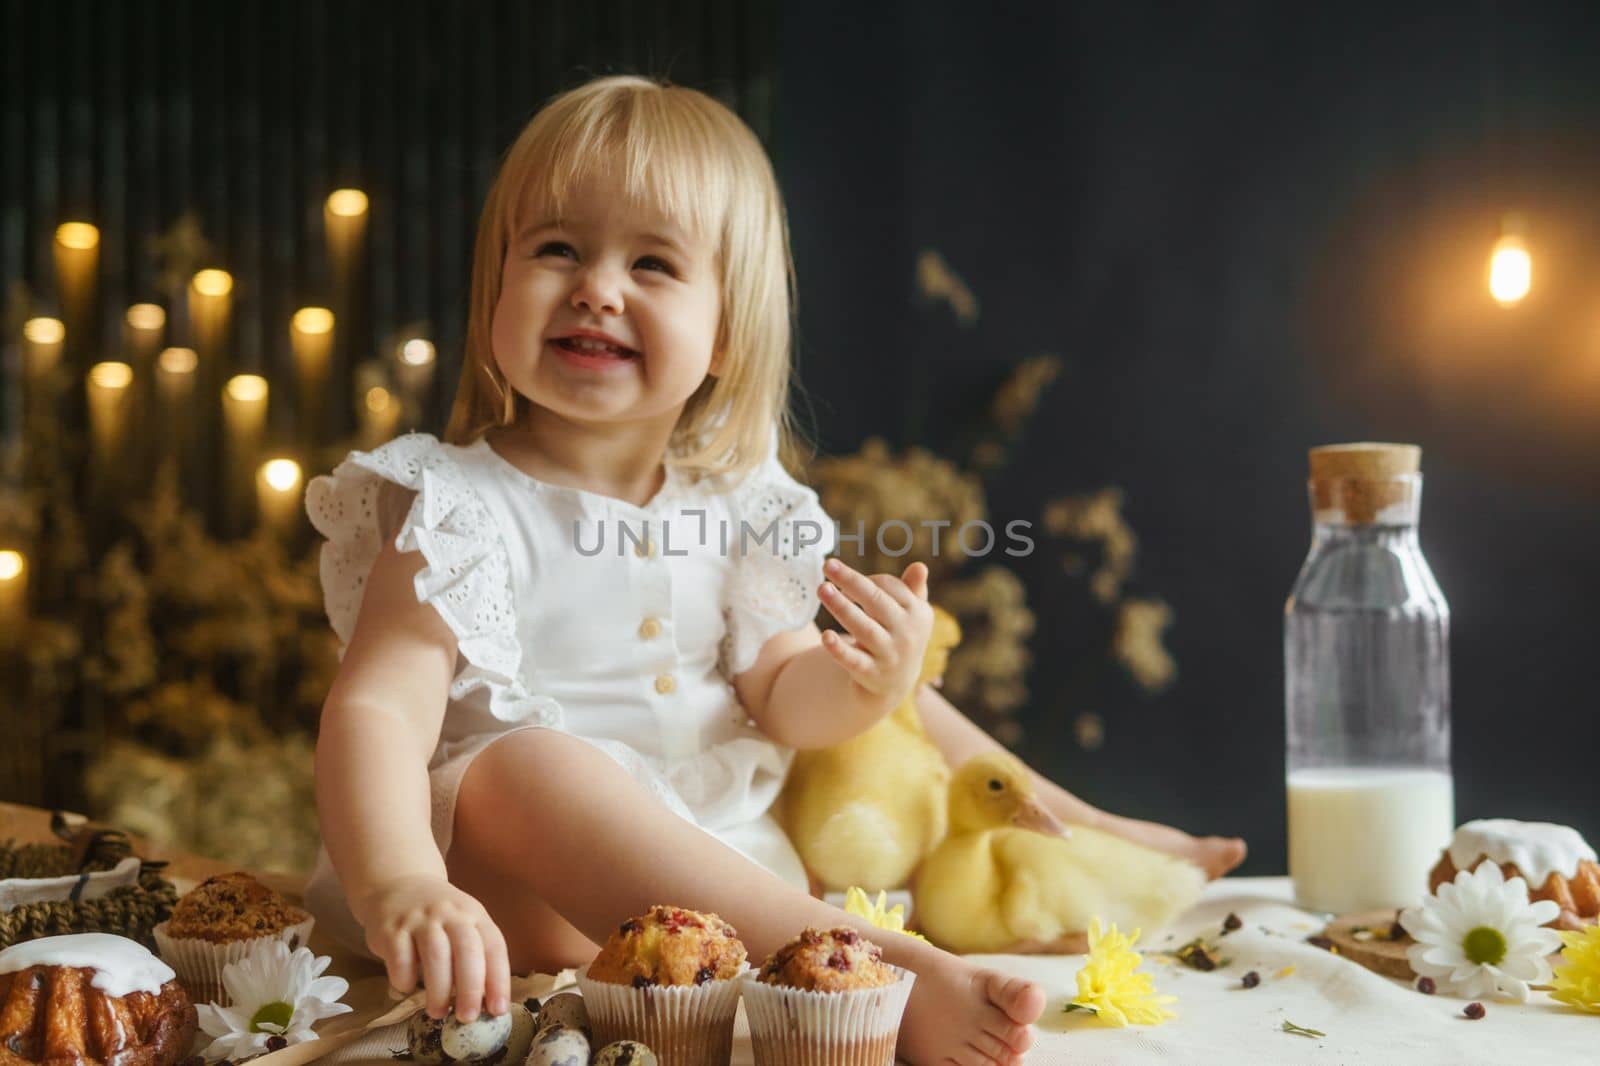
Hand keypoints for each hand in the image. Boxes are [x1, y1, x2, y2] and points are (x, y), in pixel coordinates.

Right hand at [353, 875, 510, 1019]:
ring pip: (435, 956)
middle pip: (467, 950)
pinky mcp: (391, 929)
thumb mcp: (463, 925)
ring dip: (439, 991)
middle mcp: (450, 913)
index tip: (498, 1010)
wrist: (397, 886)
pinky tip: (407, 988)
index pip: (494, 946)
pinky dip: (405, 980)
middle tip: (468, 1017)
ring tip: (439, 1013)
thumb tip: (485, 1004)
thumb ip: (475, 956)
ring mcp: (420, 919)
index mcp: (474, 914)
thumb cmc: (437, 919)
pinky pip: (401, 960)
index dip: (498, 980)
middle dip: (470, 988)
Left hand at [817, 559, 933, 706]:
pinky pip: (853, 659)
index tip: (841, 578)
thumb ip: (913, 589)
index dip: (862, 579)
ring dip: (842, 607)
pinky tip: (825, 636)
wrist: (895, 680)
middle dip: (852, 582)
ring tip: (822, 589)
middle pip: (876, 602)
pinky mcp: (871, 673)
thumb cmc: (899, 634)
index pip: (888, 586)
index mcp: (918, 612)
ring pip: (863, 628)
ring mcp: (889, 654)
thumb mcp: (911, 613)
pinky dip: (839, 649)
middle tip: (828, 565)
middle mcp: (907, 633)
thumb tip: (920, 567)